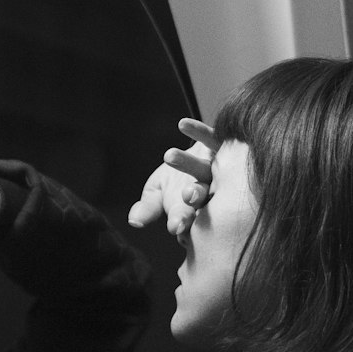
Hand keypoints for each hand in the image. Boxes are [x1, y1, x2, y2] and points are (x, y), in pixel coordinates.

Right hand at [127, 118, 217, 235]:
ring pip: (204, 167)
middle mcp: (209, 190)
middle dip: (194, 195)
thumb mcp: (157, 196)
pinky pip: (211, 137)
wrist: (191, 157)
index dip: (181, 221)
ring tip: (169, 156)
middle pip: (202, 194)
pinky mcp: (219, 144)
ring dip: (188, 162)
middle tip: (187, 195)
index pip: (187, 218)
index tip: (176, 226)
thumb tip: (134, 221)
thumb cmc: (173, 183)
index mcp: (193, 209)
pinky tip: (182, 125)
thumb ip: (148, 209)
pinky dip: (198, 131)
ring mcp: (216, 167)